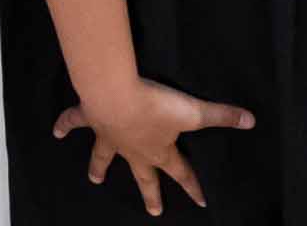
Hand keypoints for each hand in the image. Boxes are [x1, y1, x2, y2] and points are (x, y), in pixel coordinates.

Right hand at [53, 77, 253, 214]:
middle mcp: (134, 150)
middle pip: (143, 176)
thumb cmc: (155, 105)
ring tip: (95, 179)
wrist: (116, 95)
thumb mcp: (194, 111)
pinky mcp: (90, 118)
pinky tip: (56, 131)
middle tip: (154, 211)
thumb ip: (221, 115)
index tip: (202, 202)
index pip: (181, 173)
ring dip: (99, 167)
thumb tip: (250, 120)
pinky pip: (75, 123)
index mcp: (159, 151)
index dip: (193, 187)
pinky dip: (65, 126)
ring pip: (104, 157)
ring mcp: (110, 136)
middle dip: (150, 193)